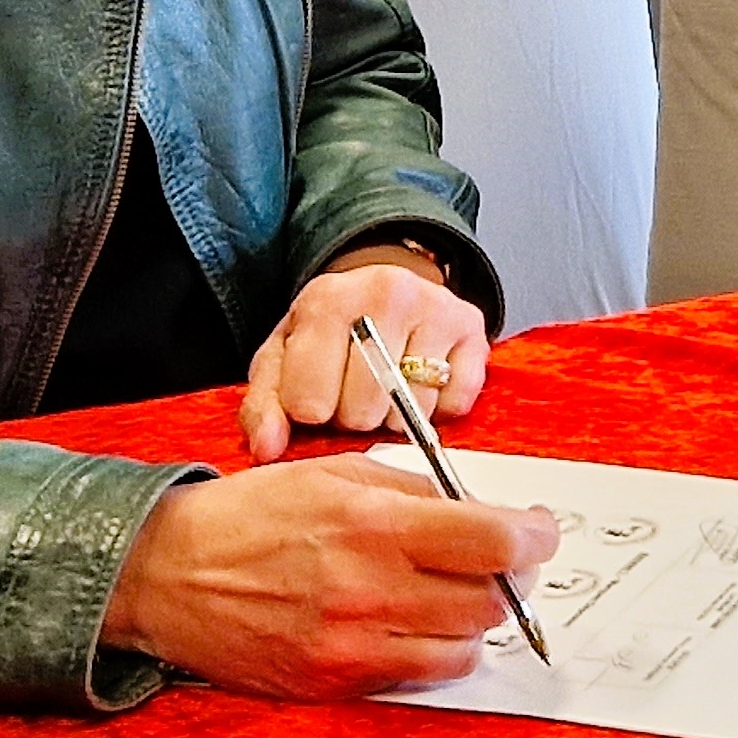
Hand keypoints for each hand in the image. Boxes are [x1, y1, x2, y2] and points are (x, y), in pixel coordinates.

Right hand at [100, 452, 556, 698]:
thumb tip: (486, 514)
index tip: (540, 531)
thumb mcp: (341, 472)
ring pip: (463, 647)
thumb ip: (420, 493)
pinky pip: (416, 677)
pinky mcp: (331, 683)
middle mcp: (370, 589)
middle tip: (496, 560)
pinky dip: (433, 652)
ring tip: (452, 594)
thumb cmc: (255, 512)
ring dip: (473, 620)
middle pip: (490, 600)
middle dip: (506, 577)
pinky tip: (413, 624)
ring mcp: (350, 644)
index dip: (535, 538)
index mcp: (376, 525)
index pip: (495, 542)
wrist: (168, 572)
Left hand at [240, 254, 488, 463]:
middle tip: (353, 391)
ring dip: (396, 415)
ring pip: (411, 411)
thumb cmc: (327, 334)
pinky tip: (421, 385)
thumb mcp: (281, 360)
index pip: (309, 404)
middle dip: (354, 416)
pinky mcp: (473, 325)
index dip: (310, 412)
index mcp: (327, 300)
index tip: (316, 394)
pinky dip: (438, 408)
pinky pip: (455, 403)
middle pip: (363, 410)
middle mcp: (386, 293)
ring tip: (386, 388)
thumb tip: (268, 447)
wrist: (381, 289)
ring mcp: (436, 306)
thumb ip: (264, 406)